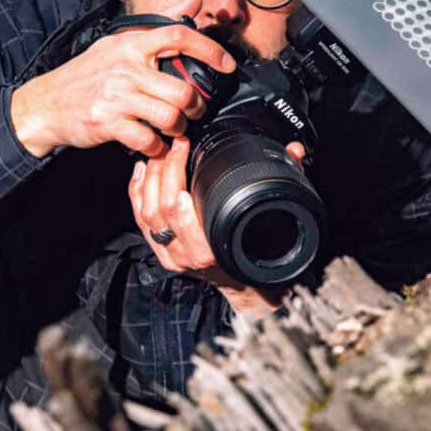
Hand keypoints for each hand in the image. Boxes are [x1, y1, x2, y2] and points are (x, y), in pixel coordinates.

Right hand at [10, 0, 235, 157]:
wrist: (45, 104)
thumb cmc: (86, 74)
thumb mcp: (119, 43)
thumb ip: (160, 24)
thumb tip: (194, 0)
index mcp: (130, 44)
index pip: (178, 36)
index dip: (209, 49)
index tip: (227, 64)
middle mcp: (125, 68)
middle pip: (182, 91)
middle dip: (196, 107)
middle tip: (193, 112)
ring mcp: (116, 96)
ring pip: (170, 118)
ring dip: (179, 129)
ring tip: (173, 128)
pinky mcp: (107, 123)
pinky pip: (148, 140)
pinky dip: (156, 146)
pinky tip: (152, 142)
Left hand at [128, 134, 306, 317]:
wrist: (248, 287)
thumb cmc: (260, 255)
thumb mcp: (274, 222)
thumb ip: (286, 182)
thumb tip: (293, 152)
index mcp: (211, 252)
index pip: (181, 215)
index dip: (176, 180)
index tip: (184, 150)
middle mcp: (186, 257)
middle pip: (160, 209)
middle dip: (164, 170)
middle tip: (174, 143)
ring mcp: (171, 256)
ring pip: (146, 215)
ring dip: (149, 180)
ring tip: (159, 153)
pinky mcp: (161, 252)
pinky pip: (140, 222)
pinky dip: (137, 195)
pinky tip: (141, 173)